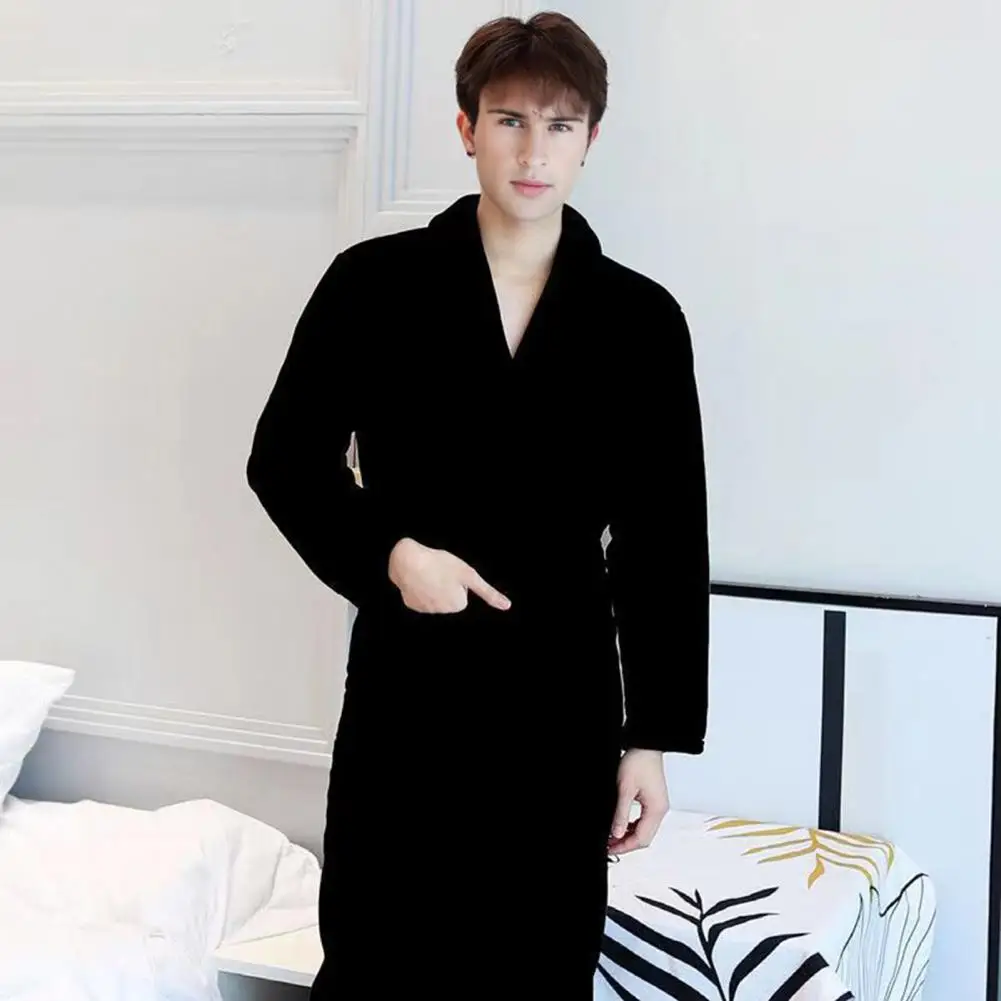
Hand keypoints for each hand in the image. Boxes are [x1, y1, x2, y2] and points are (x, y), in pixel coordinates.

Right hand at [388, 537, 511, 613]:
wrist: (407, 560)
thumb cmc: (440, 564)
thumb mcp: (469, 575)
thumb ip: (488, 593)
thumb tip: (507, 606)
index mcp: (458, 605)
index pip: (463, 593)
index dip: (458, 580)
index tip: (452, 573)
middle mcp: (442, 612)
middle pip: (449, 597)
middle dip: (446, 586)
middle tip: (440, 572)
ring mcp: (425, 609)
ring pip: (434, 597)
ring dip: (433, 586)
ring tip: (427, 573)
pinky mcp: (411, 604)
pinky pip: (420, 596)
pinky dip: (419, 588)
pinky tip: (416, 579)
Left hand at [607, 749, 668, 854]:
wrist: (646, 746)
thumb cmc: (639, 762)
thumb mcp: (625, 789)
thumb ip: (621, 814)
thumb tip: (616, 834)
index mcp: (656, 809)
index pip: (642, 838)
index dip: (624, 846)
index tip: (610, 849)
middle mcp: (661, 810)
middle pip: (645, 838)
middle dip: (627, 844)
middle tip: (610, 845)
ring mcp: (658, 806)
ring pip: (645, 830)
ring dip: (629, 835)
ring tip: (613, 836)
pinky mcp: (654, 801)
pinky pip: (645, 821)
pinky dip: (633, 826)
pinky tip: (622, 825)